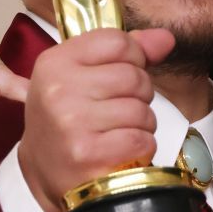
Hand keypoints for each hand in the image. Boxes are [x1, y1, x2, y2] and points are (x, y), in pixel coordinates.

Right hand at [19, 26, 175, 211]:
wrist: (47, 172)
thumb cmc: (70, 119)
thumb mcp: (83, 77)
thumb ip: (125, 53)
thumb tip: (166, 39)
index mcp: (55, 63)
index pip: (117, 41)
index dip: (133, 58)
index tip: (122, 76)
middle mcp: (58, 90)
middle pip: (134, 76)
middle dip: (139, 95)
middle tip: (119, 111)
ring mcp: (71, 123)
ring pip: (141, 110)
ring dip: (141, 125)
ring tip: (118, 133)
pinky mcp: (88, 154)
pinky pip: (142, 139)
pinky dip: (141, 147)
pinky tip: (121, 151)